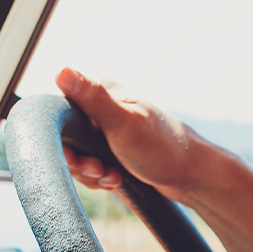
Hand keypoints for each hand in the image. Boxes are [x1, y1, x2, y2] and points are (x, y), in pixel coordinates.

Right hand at [54, 67, 207, 199]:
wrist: (192, 176)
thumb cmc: (163, 147)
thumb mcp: (123, 122)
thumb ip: (92, 98)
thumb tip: (62, 71)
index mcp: (103, 93)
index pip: (59, 109)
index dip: (61, 137)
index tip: (75, 155)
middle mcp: (104, 109)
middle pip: (67, 138)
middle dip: (78, 161)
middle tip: (98, 168)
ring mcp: (109, 131)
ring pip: (79, 156)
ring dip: (91, 173)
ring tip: (112, 176)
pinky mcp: (114, 151)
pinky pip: (92, 167)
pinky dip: (100, 178)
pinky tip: (116, 180)